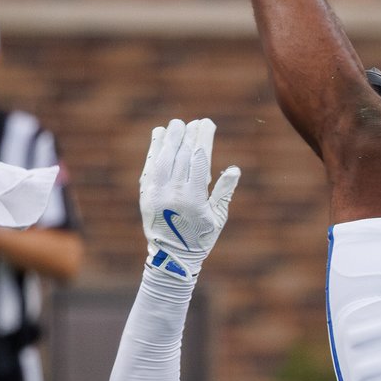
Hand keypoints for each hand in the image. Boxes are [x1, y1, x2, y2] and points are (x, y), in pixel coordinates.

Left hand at [140, 118, 239, 279]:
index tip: (208, 124)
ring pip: (163, 157)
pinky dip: (155, 148)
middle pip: (181, 155)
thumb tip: (235, 169)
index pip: (199, 160)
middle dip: (188, 135)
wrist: (170, 258)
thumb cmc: (200, 238)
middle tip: (195, 122)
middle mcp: (173, 193)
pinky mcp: (145, 193)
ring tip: (177, 124)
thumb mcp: (217, 218)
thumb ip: (224, 192)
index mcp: (193, 199)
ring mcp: (156, 193)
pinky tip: (160, 135)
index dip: (203, 139)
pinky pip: (150, 165)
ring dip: (170, 137)